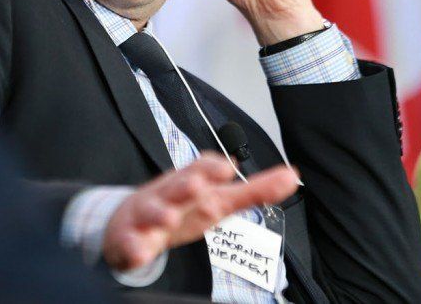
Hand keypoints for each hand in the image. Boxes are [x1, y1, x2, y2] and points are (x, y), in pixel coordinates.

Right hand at [101, 152, 298, 271]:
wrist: (127, 223)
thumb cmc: (179, 207)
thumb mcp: (217, 200)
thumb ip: (255, 191)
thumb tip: (292, 177)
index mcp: (190, 184)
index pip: (200, 170)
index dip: (211, 169)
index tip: (225, 169)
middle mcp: (168, 196)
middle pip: (175, 187)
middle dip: (185, 184)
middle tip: (197, 186)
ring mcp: (146, 217)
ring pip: (151, 211)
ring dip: (160, 213)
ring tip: (170, 217)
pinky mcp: (129, 240)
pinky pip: (130, 244)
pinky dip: (134, 248)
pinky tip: (140, 252)